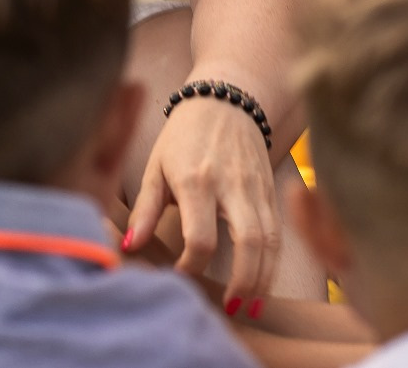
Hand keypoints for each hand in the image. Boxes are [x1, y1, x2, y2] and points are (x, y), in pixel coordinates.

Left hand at [124, 97, 280, 298]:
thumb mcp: (156, 166)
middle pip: (248, 242)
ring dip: (263, 277)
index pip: (200, 237)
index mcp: (198, 180)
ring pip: (270, 240)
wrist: (227, 98)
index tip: (178, 277)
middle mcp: (232, 185)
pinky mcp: (270, 189)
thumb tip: (129, 248)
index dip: (189, 266)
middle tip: (230, 309)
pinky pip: (278, 231)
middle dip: (242, 281)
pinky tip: (262, 281)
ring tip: (249, 305)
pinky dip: (273, 260)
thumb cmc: (185, 133)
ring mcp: (257, 186)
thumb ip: (145, 209)